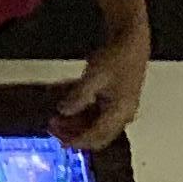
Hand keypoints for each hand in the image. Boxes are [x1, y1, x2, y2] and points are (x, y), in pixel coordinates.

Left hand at [55, 21, 152, 142]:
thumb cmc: (115, 57)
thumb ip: (79, 96)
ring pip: (94, 124)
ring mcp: (118, 108)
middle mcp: (121, 115)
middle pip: (96, 134)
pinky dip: (79, 110)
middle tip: (52, 128)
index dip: (77, 141)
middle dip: (73, 133)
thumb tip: (63, 111)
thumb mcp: (94, 76)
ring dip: (74, 123)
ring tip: (54, 117)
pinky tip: (63, 103)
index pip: (97, 136)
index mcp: (120, 112)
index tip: (59, 141)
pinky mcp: (113, 99)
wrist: (130, 40)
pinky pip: (94, 112)